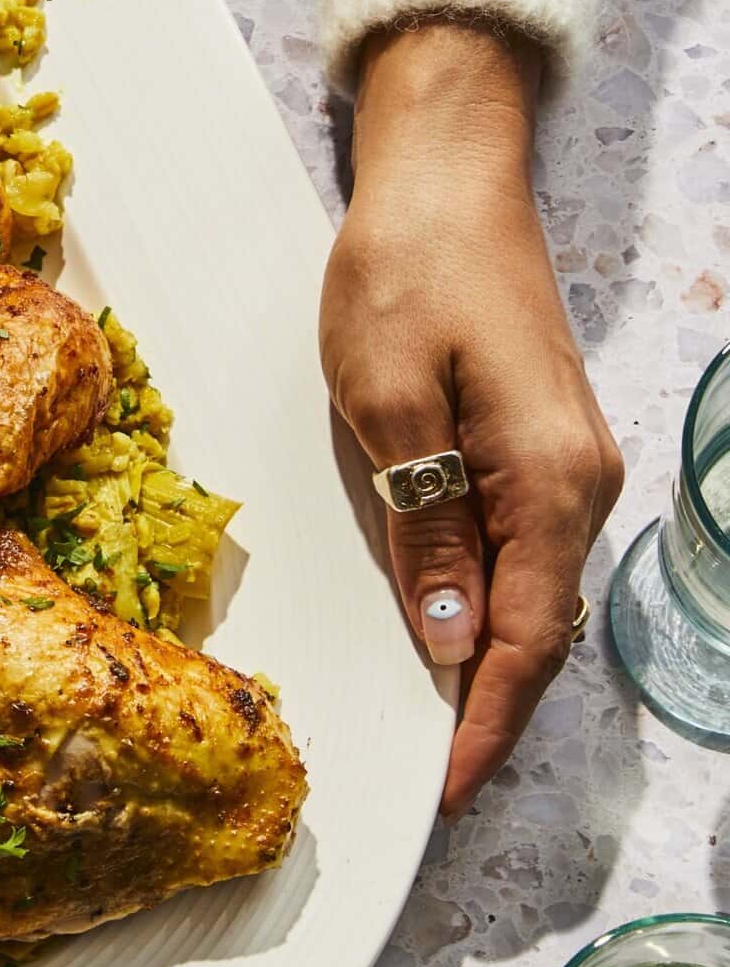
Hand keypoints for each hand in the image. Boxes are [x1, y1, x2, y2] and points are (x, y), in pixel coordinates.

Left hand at [320, 21, 622, 815]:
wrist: (445, 174)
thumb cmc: (404, 271)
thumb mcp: (387, 402)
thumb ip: (424, 527)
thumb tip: (452, 639)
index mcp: (549, 480)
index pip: (525, 637)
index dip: (486, 722)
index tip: (446, 792)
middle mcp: (580, 480)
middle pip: (541, 625)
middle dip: (491, 706)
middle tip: (429, 777)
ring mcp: (565, 459)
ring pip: (532, 587)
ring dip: (487, 654)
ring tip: (430, 722)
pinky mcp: (537, 438)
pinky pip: (520, 543)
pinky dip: (487, 596)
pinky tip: (445, 624)